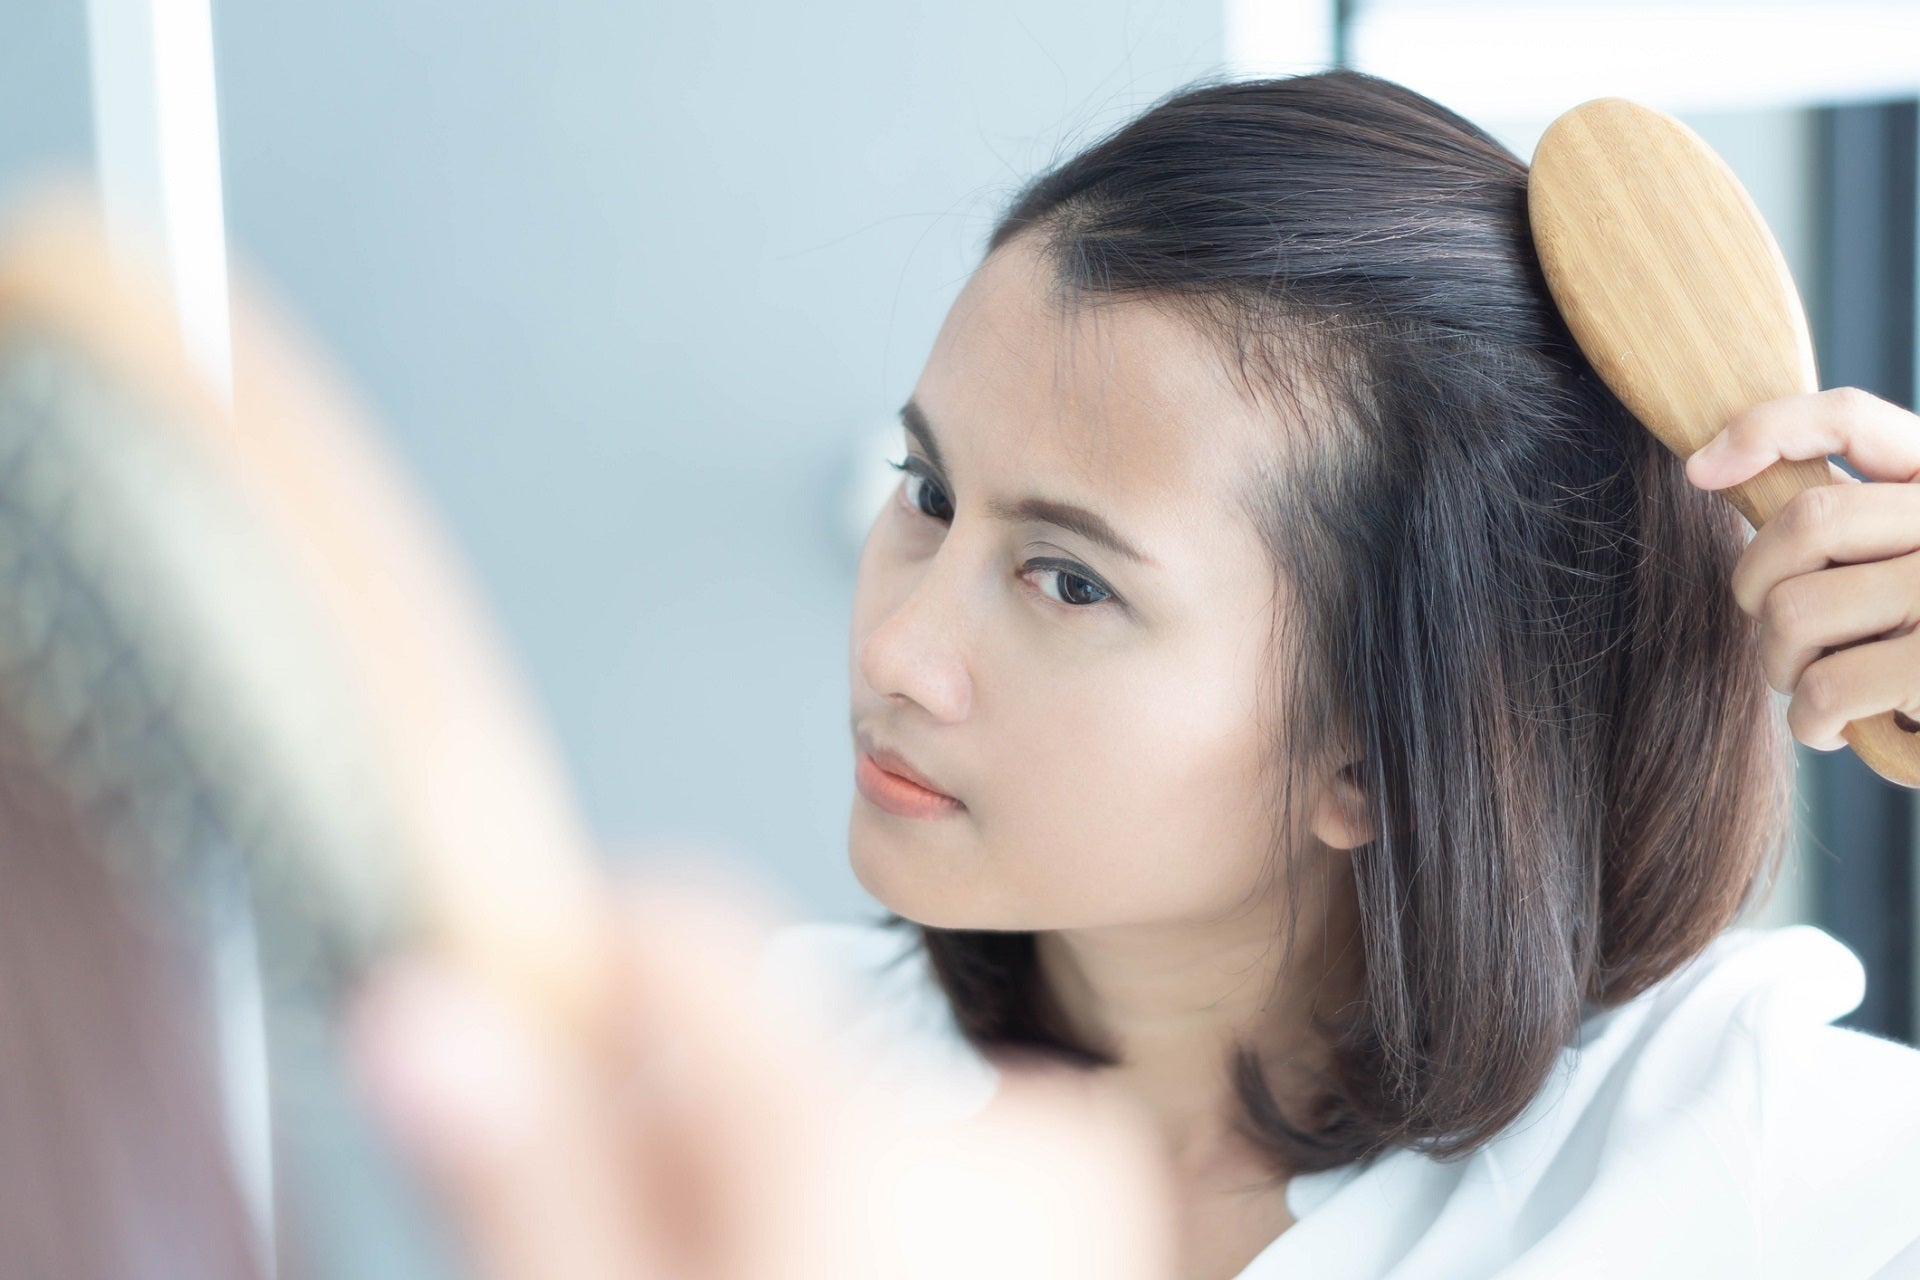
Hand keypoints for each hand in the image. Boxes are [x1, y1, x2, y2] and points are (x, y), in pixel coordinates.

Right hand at [347, 861, 1175, 1279]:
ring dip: (739, 1192)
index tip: (509, 1055)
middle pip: (749, 1045)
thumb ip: (526, 1182)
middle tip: (622, 1263)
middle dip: (650, 1138)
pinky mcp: (1091, 1228)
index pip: (679, 933)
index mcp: (872, 1143)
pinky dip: (840, 1224)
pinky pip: (922, 1166)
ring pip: (825, 1111)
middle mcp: (1003, 1134)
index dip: (566, 984)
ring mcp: (1067, 1187)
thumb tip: (430, 1021)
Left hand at [1683, 386, 1919, 749]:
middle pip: (1806, 520)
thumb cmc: (1914, 644)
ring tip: (1814, 683)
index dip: (1765, 430)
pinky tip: (1834, 727)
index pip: (1853, 419)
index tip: (1699, 470)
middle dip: (1757, 586)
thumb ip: (1844, 515)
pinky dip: (1811, 721)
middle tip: (1774, 630)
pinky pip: (1825, 688)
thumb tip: (1716, 465)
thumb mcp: (1893, 561)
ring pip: (1796, 611)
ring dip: (1780, 663)